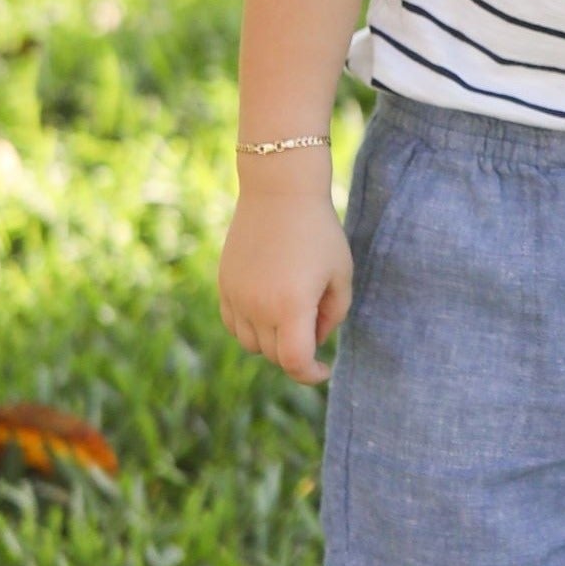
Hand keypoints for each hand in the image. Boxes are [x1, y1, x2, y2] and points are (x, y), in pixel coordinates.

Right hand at [218, 179, 352, 384]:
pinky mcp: (224, 284)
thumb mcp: (341, 273)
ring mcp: (236, 296)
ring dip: (272, 341)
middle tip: (317, 325)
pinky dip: (251, 327)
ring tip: (294, 314)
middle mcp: (258, 306)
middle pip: (274, 355)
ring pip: (251, 343)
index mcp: (291, 306)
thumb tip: (316, 340)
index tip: (324, 370)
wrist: (279, 191)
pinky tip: (270, 309)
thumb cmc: (319, 231)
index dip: (311, 374)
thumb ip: (333, 314)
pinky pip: (234, 324)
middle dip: (297, 351)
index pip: (294, 362)